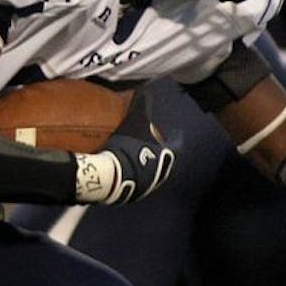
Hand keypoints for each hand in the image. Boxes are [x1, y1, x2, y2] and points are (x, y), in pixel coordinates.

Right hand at [74, 90, 174, 204]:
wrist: (109, 176)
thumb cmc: (126, 147)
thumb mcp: (133, 120)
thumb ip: (141, 104)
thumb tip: (144, 90)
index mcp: (165, 157)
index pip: (176, 145)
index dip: (176, 138)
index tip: (175, 133)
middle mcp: (160, 174)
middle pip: (164, 162)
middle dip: (160, 153)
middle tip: (152, 145)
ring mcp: (146, 187)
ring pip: (149, 174)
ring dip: (145, 165)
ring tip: (135, 157)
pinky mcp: (130, 195)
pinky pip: (133, 182)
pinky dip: (130, 175)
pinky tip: (120, 170)